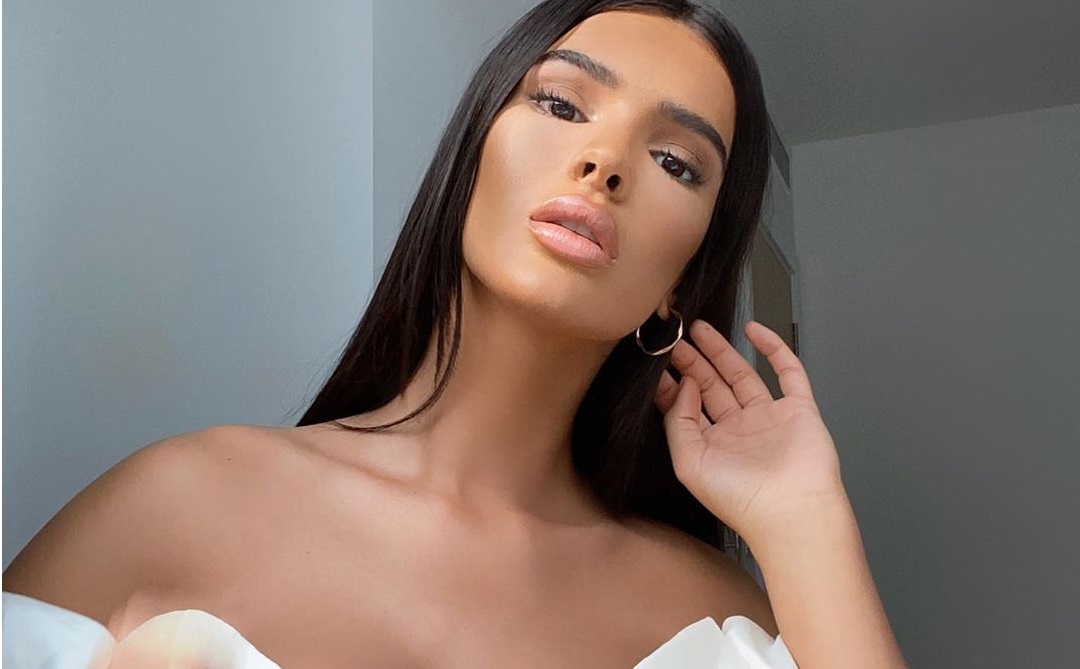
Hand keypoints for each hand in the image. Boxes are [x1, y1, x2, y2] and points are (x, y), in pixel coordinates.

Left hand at [654, 319, 847, 542]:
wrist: (790, 511)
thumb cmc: (740, 499)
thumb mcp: (688, 462)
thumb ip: (678, 420)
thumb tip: (683, 384)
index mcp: (712, 446)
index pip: (687, 407)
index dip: (672, 383)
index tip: (657, 361)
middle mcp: (739, 431)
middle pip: (711, 386)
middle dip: (692, 361)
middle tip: (675, 337)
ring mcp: (769, 418)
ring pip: (741, 375)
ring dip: (721, 351)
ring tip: (699, 328)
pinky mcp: (798, 409)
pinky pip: (787, 371)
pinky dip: (773, 348)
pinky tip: (753, 330)